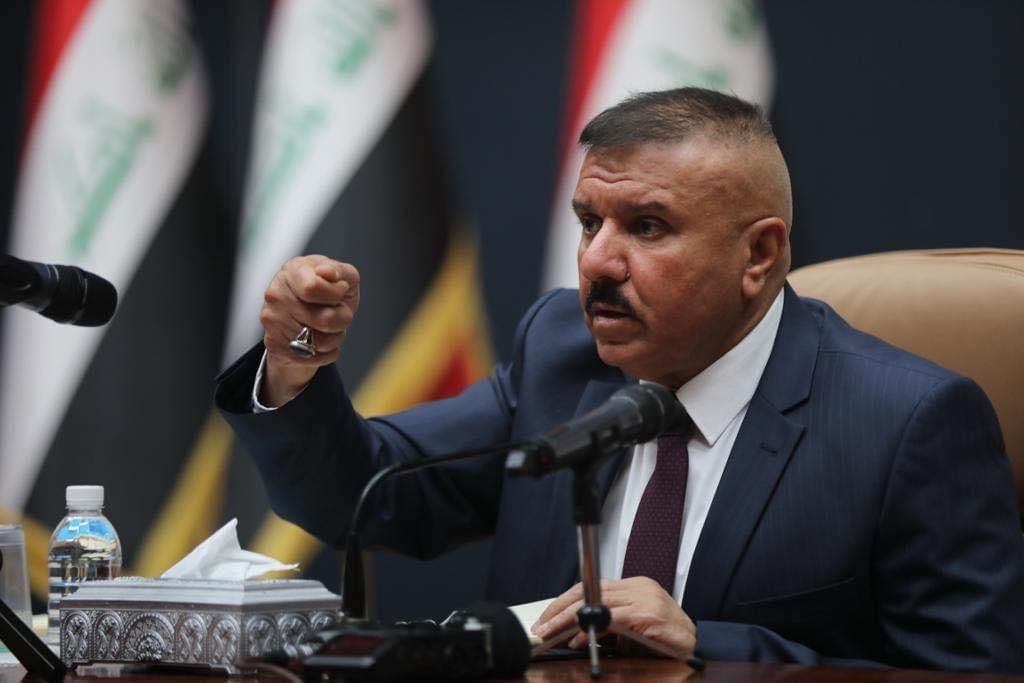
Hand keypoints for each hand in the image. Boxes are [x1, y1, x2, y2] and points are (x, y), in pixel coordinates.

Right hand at [259, 255, 359, 405]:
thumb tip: (328, 273)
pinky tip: (319, 339)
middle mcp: (276, 294)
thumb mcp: (341, 276)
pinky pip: (315, 358)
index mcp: (293, 271)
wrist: (305, 315)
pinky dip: (327, 352)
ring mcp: (272, 321)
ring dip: (335, 337)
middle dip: (342, 318)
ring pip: (321, 342)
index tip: (340, 291)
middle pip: (324, 319)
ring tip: (328, 326)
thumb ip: (340, 272)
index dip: (336, 294)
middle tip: (338, 311)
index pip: (312, 288)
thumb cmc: (326, 292)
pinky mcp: (274, 344)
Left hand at [531, 577, 696, 656]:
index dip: (565, 600)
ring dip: (569, 619)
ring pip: (596, 602)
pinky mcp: (648, 614)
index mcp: (633, 585)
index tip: (548, 615)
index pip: (591, 585)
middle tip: (543, 625)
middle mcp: (638, 587)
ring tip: (553, 631)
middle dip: (560, 608)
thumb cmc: (665, 636)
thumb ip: (607, 623)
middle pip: (589, 590)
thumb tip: (577, 631)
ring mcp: (644, 598)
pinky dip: (592, 628)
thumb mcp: (631, 626)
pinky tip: (580, 638)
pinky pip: (612, 618)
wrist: (696, 643)